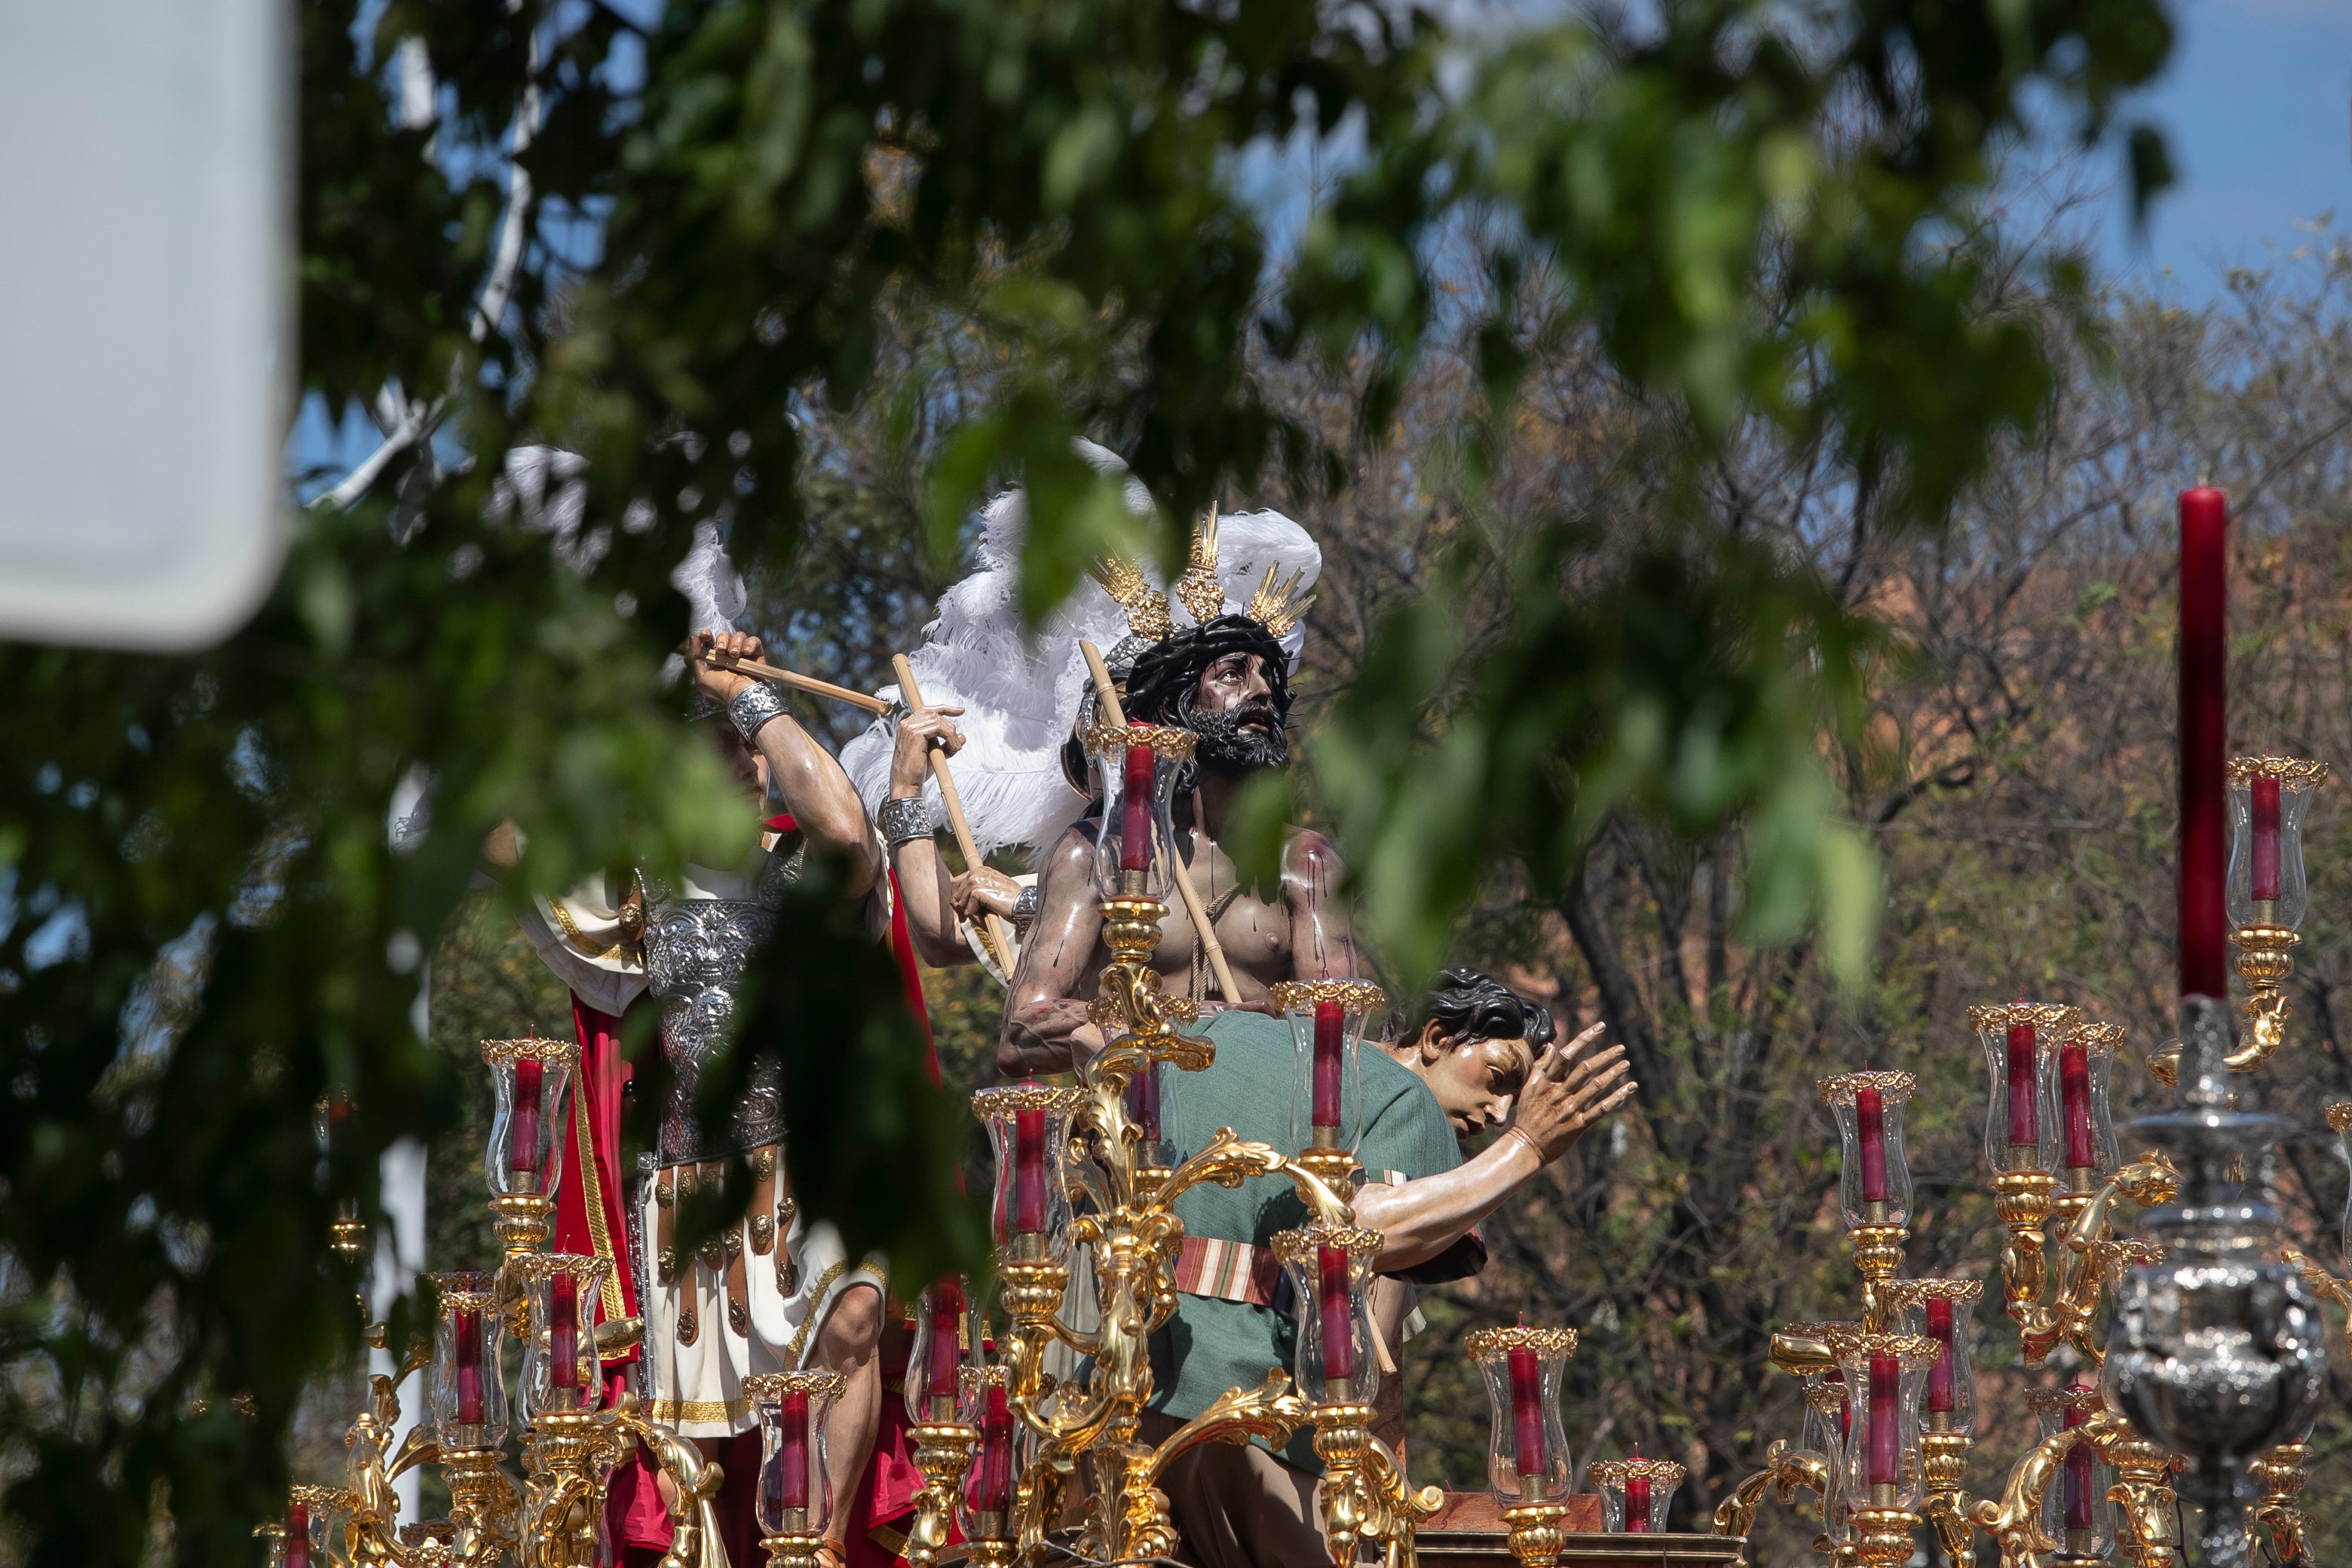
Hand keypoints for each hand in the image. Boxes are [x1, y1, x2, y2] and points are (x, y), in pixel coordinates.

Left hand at [690, 629, 763, 704]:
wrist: (742, 696)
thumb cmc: (721, 690)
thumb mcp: (702, 677)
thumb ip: (693, 658)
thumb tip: (692, 636)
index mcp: (714, 659)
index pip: (709, 641)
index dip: (706, 635)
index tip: (705, 635)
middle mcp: (728, 654)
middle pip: (724, 635)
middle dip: (722, 640)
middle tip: (722, 651)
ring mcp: (743, 654)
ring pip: (739, 636)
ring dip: (736, 643)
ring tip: (735, 655)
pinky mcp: (756, 654)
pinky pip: (754, 640)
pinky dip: (750, 643)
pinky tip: (746, 653)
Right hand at [890, 703, 965, 795]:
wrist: (907, 784)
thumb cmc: (917, 771)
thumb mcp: (936, 753)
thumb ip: (947, 743)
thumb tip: (962, 736)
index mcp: (908, 726)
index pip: (928, 710)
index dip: (946, 708)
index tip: (961, 711)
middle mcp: (907, 723)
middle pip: (936, 714)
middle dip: (951, 726)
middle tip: (957, 744)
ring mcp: (909, 727)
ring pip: (939, 721)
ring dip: (952, 735)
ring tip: (954, 750)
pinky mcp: (915, 733)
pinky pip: (939, 728)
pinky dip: (950, 738)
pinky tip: (952, 750)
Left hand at [950, 866, 1023, 921]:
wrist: (1024, 904)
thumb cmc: (1011, 901)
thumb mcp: (993, 891)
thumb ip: (978, 891)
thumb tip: (959, 904)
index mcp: (980, 870)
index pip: (957, 882)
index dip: (957, 898)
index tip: (961, 911)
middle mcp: (976, 871)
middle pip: (955, 892)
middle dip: (959, 907)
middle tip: (964, 919)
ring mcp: (976, 880)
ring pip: (961, 903)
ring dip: (970, 914)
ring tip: (983, 918)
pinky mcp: (977, 891)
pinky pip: (967, 910)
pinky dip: (976, 917)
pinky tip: (986, 917)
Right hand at [1503, 1022, 1633, 1164]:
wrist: (1526, 1145)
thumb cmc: (1527, 1115)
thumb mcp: (1528, 1087)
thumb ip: (1541, 1066)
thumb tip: (1551, 1045)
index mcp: (1546, 1081)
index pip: (1567, 1054)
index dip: (1585, 1039)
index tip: (1600, 1027)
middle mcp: (1559, 1092)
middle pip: (1585, 1068)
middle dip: (1605, 1056)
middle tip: (1621, 1048)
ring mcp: (1569, 1109)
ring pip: (1596, 1087)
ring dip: (1613, 1074)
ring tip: (1626, 1065)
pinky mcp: (1578, 1125)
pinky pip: (1600, 1110)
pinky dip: (1615, 1099)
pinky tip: (1627, 1090)